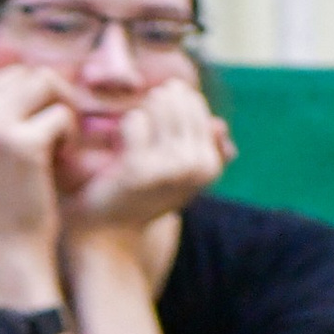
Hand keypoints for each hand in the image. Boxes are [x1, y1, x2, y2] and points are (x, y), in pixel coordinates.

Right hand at [0, 58, 75, 270]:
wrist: (11, 243)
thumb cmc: (12, 193)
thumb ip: (6, 106)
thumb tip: (36, 69)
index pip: (15, 73)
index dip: (40, 97)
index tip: (42, 130)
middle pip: (33, 74)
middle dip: (55, 100)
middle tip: (59, 137)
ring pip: (48, 85)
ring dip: (64, 112)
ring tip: (61, 145)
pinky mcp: (22, 143)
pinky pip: (62, 115)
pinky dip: (71, 136)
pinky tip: (62, 160)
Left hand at [63, 74, 231, 233]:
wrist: (114, 233)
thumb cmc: (146, 198)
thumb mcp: (183, 177)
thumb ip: (206, 150)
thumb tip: (219, 126)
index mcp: (210, 165)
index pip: (195, 105)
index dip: (171, 103)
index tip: (154, 127)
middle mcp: (196, 166)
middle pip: (178, 100)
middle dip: (155, 103)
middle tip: (139, 131)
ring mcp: (170, 167)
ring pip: (158, 105)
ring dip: (139, 114)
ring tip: (132, 140)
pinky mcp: (139, 168)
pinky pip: (135, 121)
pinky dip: (124, 129)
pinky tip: (120, 150)